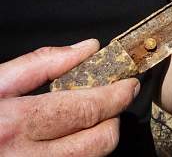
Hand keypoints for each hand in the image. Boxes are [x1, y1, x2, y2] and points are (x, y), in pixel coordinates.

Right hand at [0, 40, 139, 156]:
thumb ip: (41, 65)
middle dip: (112, 119)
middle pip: (98, 142)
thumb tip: (88, 48)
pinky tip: (69, 136)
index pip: (87, 110)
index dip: (116, 96)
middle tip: (108, 102)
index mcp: (17, 124)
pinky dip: (81, 150)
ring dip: (98, 136)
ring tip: (86, 118)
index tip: (130, 85)